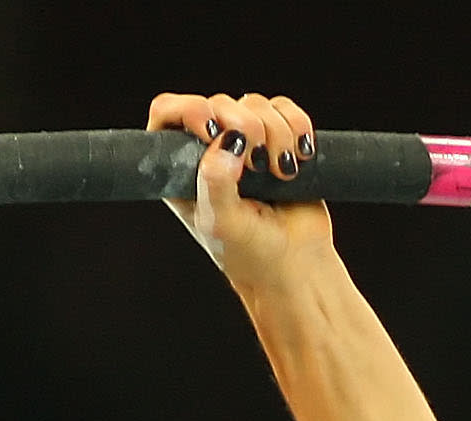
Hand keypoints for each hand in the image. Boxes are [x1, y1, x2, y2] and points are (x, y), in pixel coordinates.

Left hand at [148, 91, 331, 294]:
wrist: (297, 266)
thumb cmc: (251, 253)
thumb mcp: (223, 223)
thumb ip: (216, 183)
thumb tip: (227, 142)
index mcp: (182, 167)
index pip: (169, 112)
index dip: (190, 110)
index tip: (213, 131)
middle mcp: (210, 150)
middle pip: (219, 104)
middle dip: (246, 128)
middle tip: (258, 166)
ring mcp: (245, 143)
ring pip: (255, 104)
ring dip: (276, 134)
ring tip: (282, 173)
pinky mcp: (279, 139)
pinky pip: (285, 109)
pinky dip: (298, 126)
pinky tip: (301, 155)